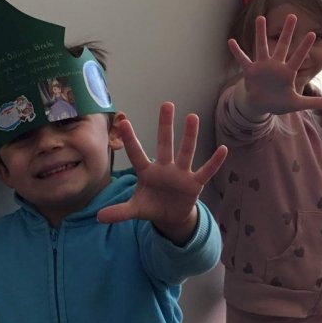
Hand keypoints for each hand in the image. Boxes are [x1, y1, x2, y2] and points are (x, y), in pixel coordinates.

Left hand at [98, 103, 227, 243]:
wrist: (171, 216)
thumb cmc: (152, 206)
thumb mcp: (135, 210)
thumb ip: (119, 212)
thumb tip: (98, 217)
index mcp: (147, 172)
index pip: (137, 154)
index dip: (130, 140)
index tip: (123, 122)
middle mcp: (164, 168)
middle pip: (164, 144)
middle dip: (165, 125)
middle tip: (166, 104)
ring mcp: (181, 174)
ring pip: (186, 152)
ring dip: (190, 136)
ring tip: (192, 117)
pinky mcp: (195, 183)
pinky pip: (206, 171)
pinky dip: (215, 162)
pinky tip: (223, 149)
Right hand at [227, 14, 321, 117]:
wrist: (261, 106)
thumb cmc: (279, 102)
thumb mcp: (296, 104)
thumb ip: (312, 102)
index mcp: (287, 72)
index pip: (298, 57)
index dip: (304, 46)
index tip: (312, 34)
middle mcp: (276, 65)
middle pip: (283, 45)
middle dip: (287, 31)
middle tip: (293, 16)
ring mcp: (262, 66)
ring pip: (262, 46)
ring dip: (261, 33)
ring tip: (260, 18)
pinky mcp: (251, 71)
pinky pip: (243, 59)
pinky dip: (236, 51)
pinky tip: (231, 41)